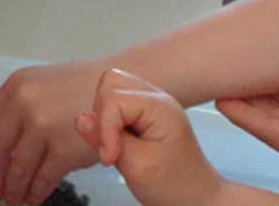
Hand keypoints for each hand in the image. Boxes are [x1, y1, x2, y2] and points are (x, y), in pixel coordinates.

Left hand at [0, 59, 109, 204]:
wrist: (121, 92)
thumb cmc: (85, 89)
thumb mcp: (44, 85)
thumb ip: (20, 109)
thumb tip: (3, 149)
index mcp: (17, 86)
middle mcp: (26, 104)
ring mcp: (44, 126)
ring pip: (20, 168)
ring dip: (16, 189)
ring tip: (16, 198)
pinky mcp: (64, 150)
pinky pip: (43, 178)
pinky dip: (37, 192)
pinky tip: (36, 197)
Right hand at [77, 69, 228, 205]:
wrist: (196, 198)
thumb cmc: (177, 185)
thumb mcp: (137, 167)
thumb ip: (106, 140)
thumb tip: (81, 120)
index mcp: (160, 107)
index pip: (113, 98)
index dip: (105, 129)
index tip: (110, 157)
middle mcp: (157, 100)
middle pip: (110, 84)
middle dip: (102, 116)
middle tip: (112, 147)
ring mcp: (151, 106)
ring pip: (110, 91)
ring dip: (105, 119)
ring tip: (117, 144)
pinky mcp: (144, 115)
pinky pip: (116, 106)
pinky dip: (111, 123)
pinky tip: (120, 142)